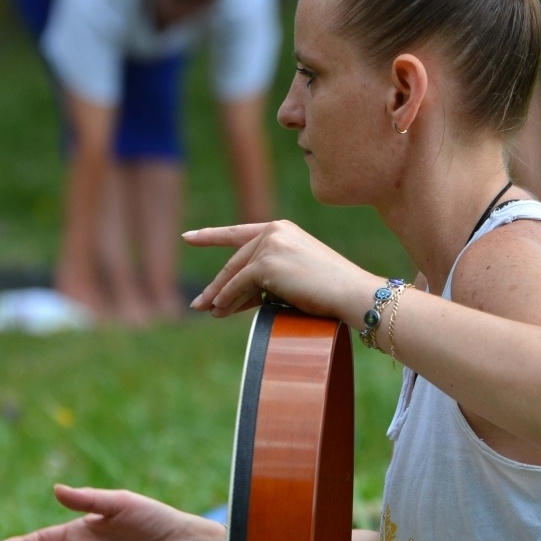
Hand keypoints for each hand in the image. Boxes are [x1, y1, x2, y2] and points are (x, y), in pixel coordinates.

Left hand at [183, 220, 374, 320]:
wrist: (351, 293)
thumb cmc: (331, 292)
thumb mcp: (294, 278)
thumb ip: (269, 277)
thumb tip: (236, 295)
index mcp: (282, 229)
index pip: (240, 234)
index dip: (211, 236)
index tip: (189, 237)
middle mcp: (274, 231)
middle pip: (235, 260)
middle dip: (216, 284)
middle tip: (198, 303)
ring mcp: (270, 245)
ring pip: (234, 273)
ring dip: (220, 296)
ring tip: (207, 311)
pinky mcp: (266, 263)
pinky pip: (239, 285)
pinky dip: (227, 299)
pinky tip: (219, 310)